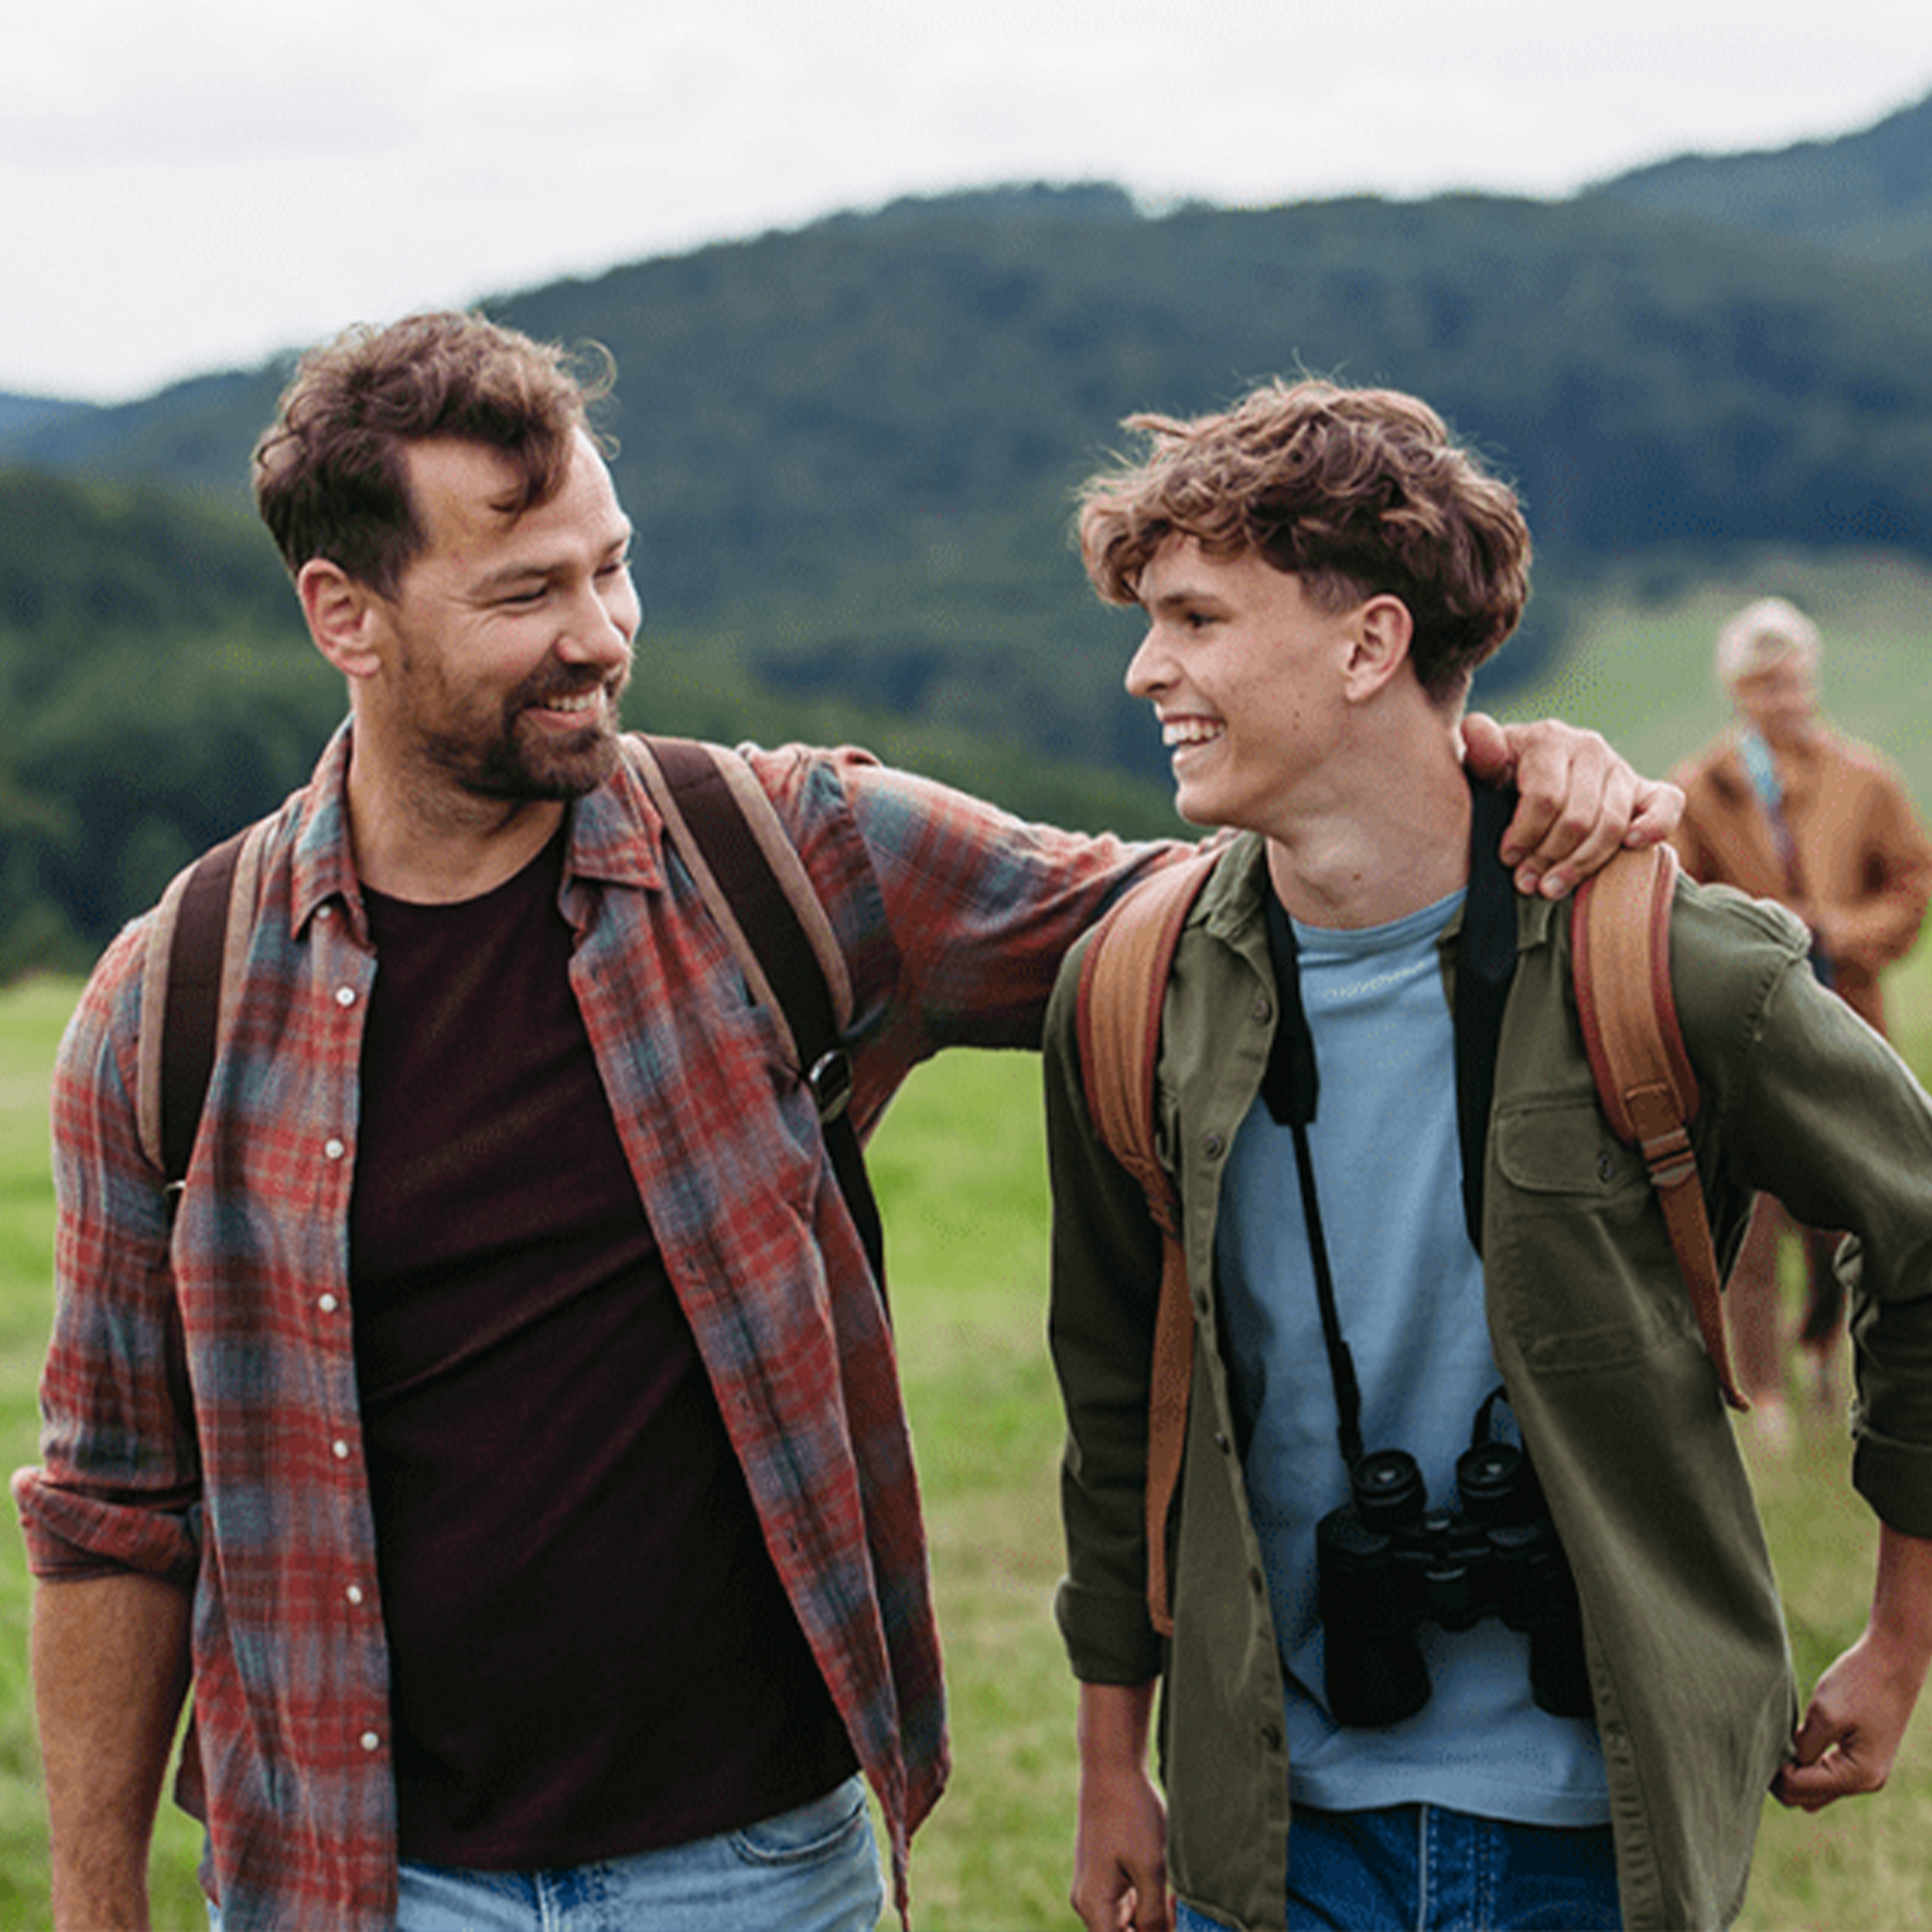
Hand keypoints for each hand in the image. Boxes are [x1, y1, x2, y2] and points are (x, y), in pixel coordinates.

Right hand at [1071, 1761, 1171, 1931]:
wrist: (1111, 1768)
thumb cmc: (1131, 1815)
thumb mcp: (1152, 1868)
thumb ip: (1154, 1915)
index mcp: (1094, 1906)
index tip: (1175, 1925)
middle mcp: (1087, 1903)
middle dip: (1156, 1930)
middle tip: (1178, 1910)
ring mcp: (1093, 1889)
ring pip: (1127, 1924)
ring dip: (1153, 1918)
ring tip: (1174, 1896)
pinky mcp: (1102, 1876)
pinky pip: (1126, 1905)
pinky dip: (1147, 1903)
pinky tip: (1166, 1886)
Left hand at [1461, 713, 1684, 897]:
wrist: (1524, 779)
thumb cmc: (1499, 782)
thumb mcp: (1481, 769)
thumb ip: (1479, 752)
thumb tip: (1475, 731)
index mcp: (1548, 739)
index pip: (1544, 797)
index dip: (1525, 835)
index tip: (1507, 859)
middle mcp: (1589, 747)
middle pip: (1578, 818)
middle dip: (1549, 858)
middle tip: (1527, 884)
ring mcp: (1620, 768)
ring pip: (1612, 825)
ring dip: (1583, 863)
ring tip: (1553, 888)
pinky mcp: (1645, 789)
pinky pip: (1667, 804)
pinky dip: (1654, 827)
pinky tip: (1631, 847)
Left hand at [1775, 1525, 1931, 1811]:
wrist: (1893, 1661)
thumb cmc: (1859, 1684)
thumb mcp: (1824, 1714)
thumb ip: (1803, 1746)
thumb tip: (1785, 1766)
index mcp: (1857, 1776)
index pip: (1799, 1790)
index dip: (1773, 1771)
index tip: (1757, 1743)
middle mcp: (1865, 1782)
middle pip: (1807, 1798)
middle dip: (1782, 1778)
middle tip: (1762, 1744)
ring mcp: (1866, 1772)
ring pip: (1817, 1788)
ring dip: (1795, 1771)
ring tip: (1777, 1739)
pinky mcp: (1863, 1757)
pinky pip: (1827, 1772)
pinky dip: (1808, 1762)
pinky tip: (1795, 1737)